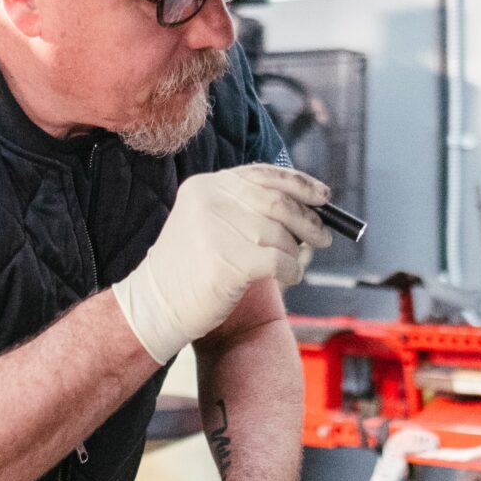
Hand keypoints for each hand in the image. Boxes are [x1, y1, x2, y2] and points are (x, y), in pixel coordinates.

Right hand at [112, 164, 331, 364]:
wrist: (155, 305)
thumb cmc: (190, 269)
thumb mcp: (210, 224)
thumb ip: (247, 210)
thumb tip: (307, 208)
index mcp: (206, 186)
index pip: (263, 175)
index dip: (299, 184)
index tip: (323, 196)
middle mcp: (210, 201)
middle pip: (278, 202)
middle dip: (309, 219)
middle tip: (325, 236)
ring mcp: (216, 230)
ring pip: (281, 235)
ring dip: (296, 253)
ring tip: (293, 264)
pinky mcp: (227, 262)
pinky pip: (280, 262)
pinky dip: (293, 271)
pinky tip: (288, 277)